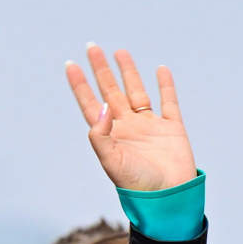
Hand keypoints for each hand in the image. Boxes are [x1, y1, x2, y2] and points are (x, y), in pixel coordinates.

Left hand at [65, 44, 195, 190]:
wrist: (168, 197)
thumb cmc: (136, 184)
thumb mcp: (111, 161)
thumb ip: (100, 135)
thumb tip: (102, 107)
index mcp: (109, 134)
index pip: (90, 103)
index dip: (80, 85)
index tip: (70, 64)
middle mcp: (127, 126)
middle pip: (111, 91)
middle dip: (101, 69)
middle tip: (92, 46)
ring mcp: (149, 125)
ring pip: (136, 91)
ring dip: (128, 72)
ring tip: (119, 52)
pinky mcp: (172, 128)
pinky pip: (168, 102)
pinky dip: (165, 85)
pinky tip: (159, 69)